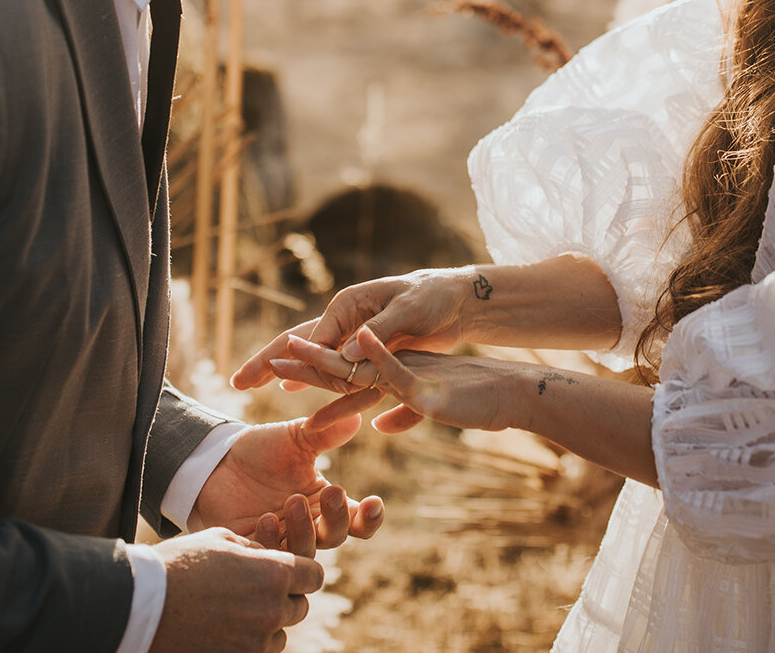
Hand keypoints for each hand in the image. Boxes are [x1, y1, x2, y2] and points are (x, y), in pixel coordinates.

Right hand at [149, 527, 322, 652]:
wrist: (141, 604)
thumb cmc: (179, 564)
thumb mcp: (221, 540)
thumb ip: (256, 549)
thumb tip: (271, 557)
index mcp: (274, 572)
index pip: (314, 576)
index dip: (303, 572)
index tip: (291, 573)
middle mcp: (272, 609)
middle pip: (298, 607)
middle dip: (283, 598)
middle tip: (255, 591)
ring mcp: (256, 641)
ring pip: (279, 634)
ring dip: (266, 624)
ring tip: (235, 612)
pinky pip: (258, 652)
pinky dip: (249, 642)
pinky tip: (225, 629)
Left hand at [192, 415, 384, 551]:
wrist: (216, 461)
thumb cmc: (260, 450)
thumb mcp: (295, 439)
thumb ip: (326, 433)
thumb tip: (357, 417)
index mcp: (323, 502)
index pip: (357, 520)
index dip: (369, 518)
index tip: (373, 503)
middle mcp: (308, 525)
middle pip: (335, 537)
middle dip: (338, 518)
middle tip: (332, 491)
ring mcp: (282, 540)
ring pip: (307, 552)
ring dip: (305, 529)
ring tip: (292, 501)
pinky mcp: (255, 549)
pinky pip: (271, 557)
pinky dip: (272, 541)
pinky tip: (265, 519)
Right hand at [231, 268, 475, 390]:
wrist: (454, 298)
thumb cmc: (433, 296)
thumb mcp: (408, 311)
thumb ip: (377, 333)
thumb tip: (344, 356)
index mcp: (349, 304)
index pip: (312, 338)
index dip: (287, 359)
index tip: (266, 379)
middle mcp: (344, 318)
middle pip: (298, 343)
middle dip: (267, 362)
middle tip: (237, 383)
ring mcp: (352, 334)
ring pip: (309, 356)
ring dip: (283, 371)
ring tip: (251, 385)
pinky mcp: (364, 349)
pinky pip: (332, 367)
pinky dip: (310, 376)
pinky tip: (293, 387)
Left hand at [288, 326, 528, 434]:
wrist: (511, 394)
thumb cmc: (476, 403)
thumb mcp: (431, 411)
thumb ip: (404, 413)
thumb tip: (380, 423)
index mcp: (390, 375)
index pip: (340, 372)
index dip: (308, 371)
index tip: (275, 371)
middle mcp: (392, 369)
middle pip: (337, 365)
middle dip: (299, 365)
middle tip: (264, 362)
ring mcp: (407, 375)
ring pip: (356, 366)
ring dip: (323, 358)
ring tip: (289, 351)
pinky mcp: (424, 386)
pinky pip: (394, 371)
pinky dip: (374, 358)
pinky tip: (352, 351)